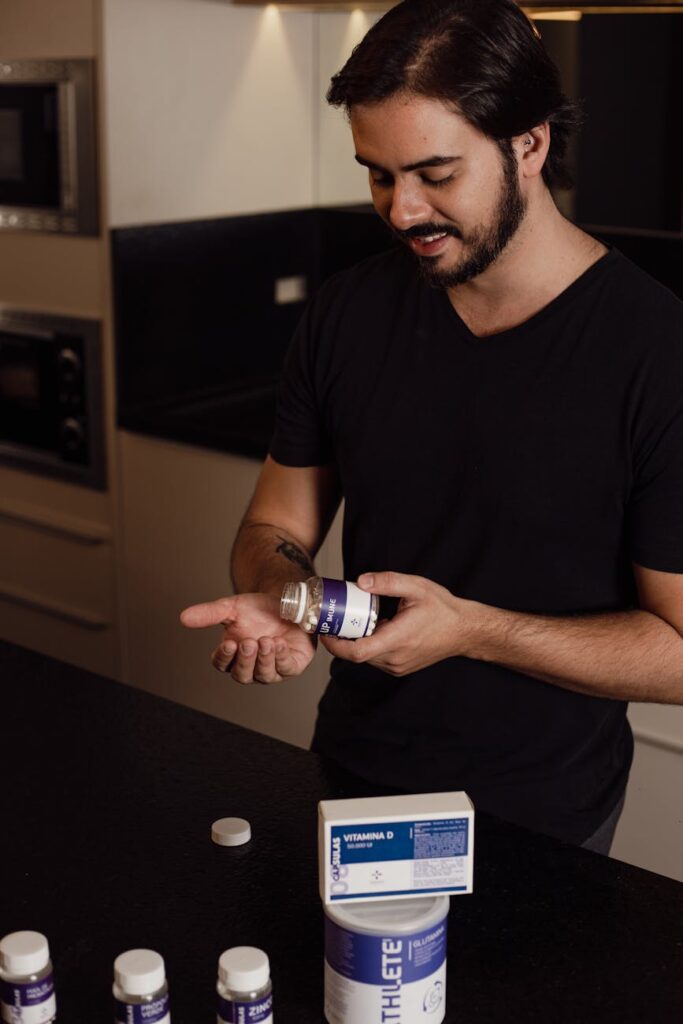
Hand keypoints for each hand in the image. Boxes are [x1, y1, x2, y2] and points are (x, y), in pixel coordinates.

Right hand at [180, 592, 315, 684]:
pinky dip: (282, 658)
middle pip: (242, 675)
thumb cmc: (259, 610)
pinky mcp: (292, 666)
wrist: (287, 602)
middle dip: (245, 660)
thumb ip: (210, 614)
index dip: (224, 656)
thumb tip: (183, 617)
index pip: (222, 664)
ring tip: (266, 641)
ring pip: (263, 675)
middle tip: (248, 642)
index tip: (229, 643)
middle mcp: (251, 666)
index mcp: (233, 655)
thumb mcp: (233, 608)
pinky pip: (286, 669)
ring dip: (264, 659)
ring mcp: (272, 669)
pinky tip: (280, 644)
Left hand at [320, 571, 477, 675]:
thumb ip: (387, 582)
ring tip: (350, 622)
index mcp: (397, 639)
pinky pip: (376, 659)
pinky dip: (368, 646)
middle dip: (340, 640)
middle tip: (332, 620)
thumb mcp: (416, 587)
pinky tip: (370, 628)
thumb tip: (361, 582)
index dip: (335, 645)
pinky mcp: (400, 668)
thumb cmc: (442, 609)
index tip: (324, 630)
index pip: (357, 652)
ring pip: (365, 658)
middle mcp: (395, 658)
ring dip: (354, 643)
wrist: (464, 631)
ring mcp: (398, 666)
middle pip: (356, 655)